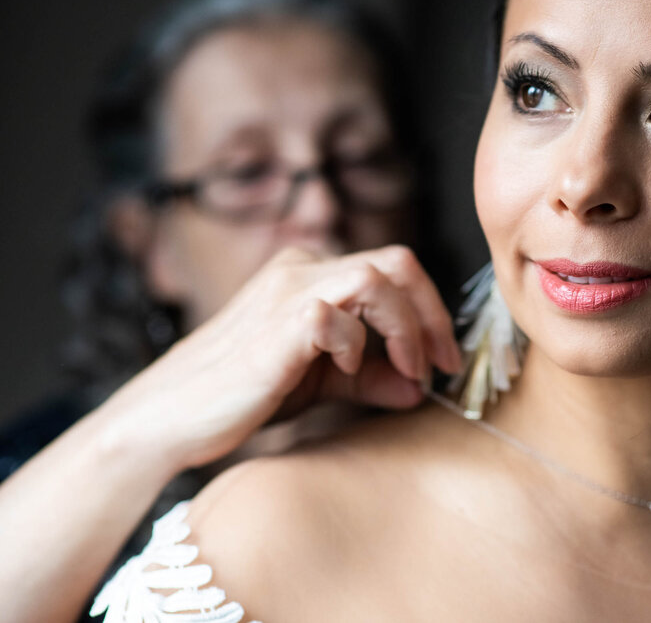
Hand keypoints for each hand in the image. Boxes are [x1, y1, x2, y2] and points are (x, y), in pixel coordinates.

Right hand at [99, 245, 462, 471]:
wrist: (173, 418)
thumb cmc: (243, 395)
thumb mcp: (323, 383)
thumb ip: (370, 378)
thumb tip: (420, 388)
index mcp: (313, 273)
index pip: (396, 269)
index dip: (432, 312)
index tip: (446, 361)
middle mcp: (302, 269)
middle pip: (398, 262)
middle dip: (433, 314)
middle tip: (441, 365)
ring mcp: (287, 292)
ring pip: (377, 278)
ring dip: (406, 329)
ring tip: (407, 372)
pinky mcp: (275, 325)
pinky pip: (334, 316)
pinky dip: (355, 347)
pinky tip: (344, 374)